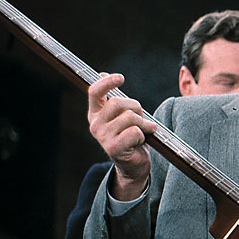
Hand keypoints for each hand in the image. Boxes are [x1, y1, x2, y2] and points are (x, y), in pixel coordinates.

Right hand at [87, 73, 156, 199]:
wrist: (134, 164)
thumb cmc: (131, 137)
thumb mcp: (123, 115)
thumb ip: (114, 98)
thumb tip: (101, 74)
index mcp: (96, 114)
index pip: (94, 92)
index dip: (107, 83)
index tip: (121, 78)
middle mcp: (95, 124)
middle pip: (117, 103)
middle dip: (136, 108)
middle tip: (141, 119)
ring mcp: (103, 137)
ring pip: (129, 117)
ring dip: (143, 123)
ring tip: (143, 132)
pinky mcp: (113, 148)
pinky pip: (135, 132)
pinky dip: (143, 135)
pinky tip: (140, 142)